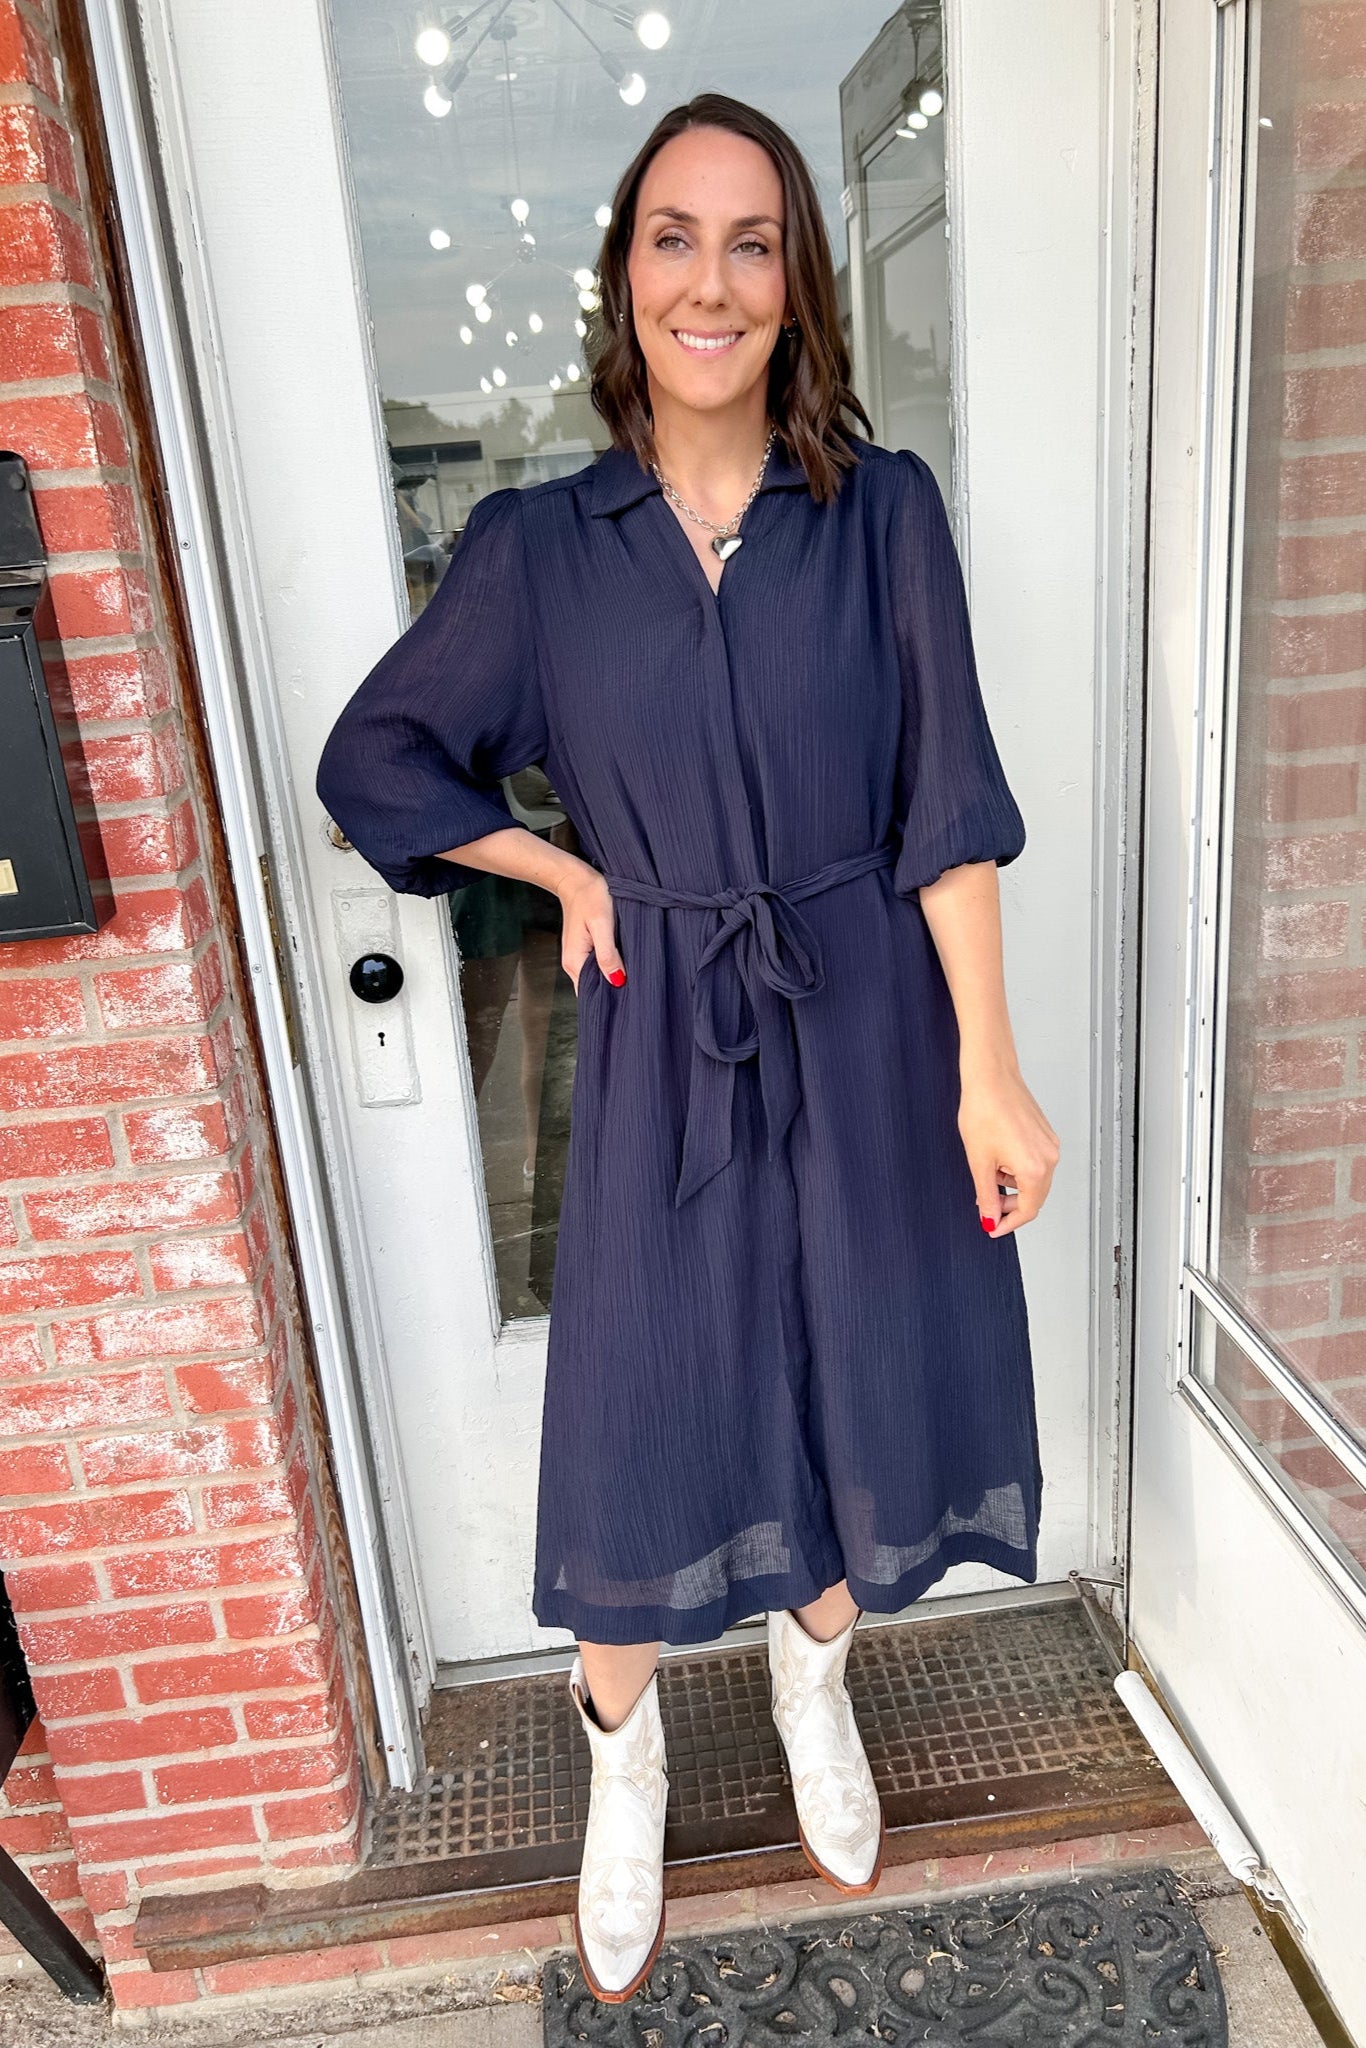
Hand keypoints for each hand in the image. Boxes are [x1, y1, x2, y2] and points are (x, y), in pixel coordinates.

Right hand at [558, 866, 626, 994]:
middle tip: (638, 989)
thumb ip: (607, 954)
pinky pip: (596, 967)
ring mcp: (577, 957)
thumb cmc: (590, 896)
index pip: (590, 995)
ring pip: (596, 979)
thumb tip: (617, 981)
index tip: (631, 998)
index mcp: (575, 962)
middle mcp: (572, 964)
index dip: (610, 999)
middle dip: (613, 992)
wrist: (575, 878)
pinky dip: (610, 968)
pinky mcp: (583, 950)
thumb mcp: (602, 923)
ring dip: (613, 979)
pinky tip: (623, 963)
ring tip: (633, 977)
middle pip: (594, 990)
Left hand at [957, 1064, 1057, 1236]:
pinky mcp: (1046, 1135)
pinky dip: (1018, 1169)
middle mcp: (1049, 1157)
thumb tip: (990, 1217)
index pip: (1028, 1210)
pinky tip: (998, 1159)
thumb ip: (987, 1195)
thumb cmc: (984, 1109)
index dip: (1007, 1222)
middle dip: (1009, 1204)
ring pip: (1035, 1180)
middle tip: (986, 1204)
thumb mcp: (979, 1161)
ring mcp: (1050, 1145)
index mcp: (1035, 1168)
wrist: (991, 1076)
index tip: (992, 1226)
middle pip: (1034, 1197)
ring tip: (988, 1172)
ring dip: (1012, 1185)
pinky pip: (1036, 1163)